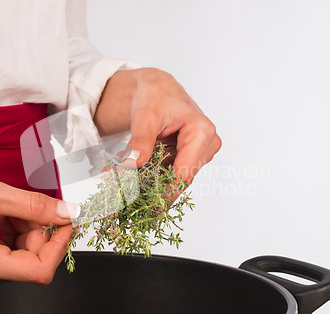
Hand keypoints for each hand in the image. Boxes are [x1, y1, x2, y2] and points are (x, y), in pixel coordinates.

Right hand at [0, 165, 77, 287]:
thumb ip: (34, 206)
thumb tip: (67, 212)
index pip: (39, 270)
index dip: (59, 245)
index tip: (66, 221)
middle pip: (32, 260)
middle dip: (39, 231)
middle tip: (32, 205)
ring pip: (22, 254)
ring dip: (26, 228)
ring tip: (10, 206)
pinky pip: (9, 251)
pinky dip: (15, 230)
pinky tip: (4, 213)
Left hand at [95, 68, 221, 194]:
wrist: (156, 88)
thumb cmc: (155, 95)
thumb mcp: (145, 117)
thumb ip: (140, 142)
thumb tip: (130, 166)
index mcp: (202, 133)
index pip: (185, 173)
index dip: (167, 193)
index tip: (150, 209)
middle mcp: (207, 145)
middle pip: (180, 178)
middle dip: (153, 188)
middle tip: (125, 196)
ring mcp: (200, 153)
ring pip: (174, 178)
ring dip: (150, 183)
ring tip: (123, 184)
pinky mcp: (189, 157)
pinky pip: (170, 173)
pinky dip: (152, 176)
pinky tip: (133, 177)